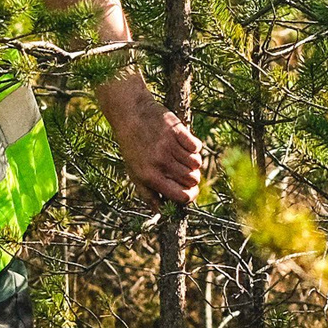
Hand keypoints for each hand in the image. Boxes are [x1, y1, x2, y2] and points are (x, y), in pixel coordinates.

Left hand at [100, 81, 204, 204]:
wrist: (130, 114)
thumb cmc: (133, 147)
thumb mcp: (134, 172)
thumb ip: (147, 194)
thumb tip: (159, 212)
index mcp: (150, 176)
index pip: (181, 196)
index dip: (190, 196)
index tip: (190, 192)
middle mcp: (160, 163)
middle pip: (192, 180)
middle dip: (192, 178)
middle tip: (185, 171)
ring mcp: (169, 147)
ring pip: (197, 164)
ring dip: (194, 162)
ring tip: (183, 156)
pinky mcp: (177, 131)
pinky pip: (197, 147)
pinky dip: (194, 147)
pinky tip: (184, 143)